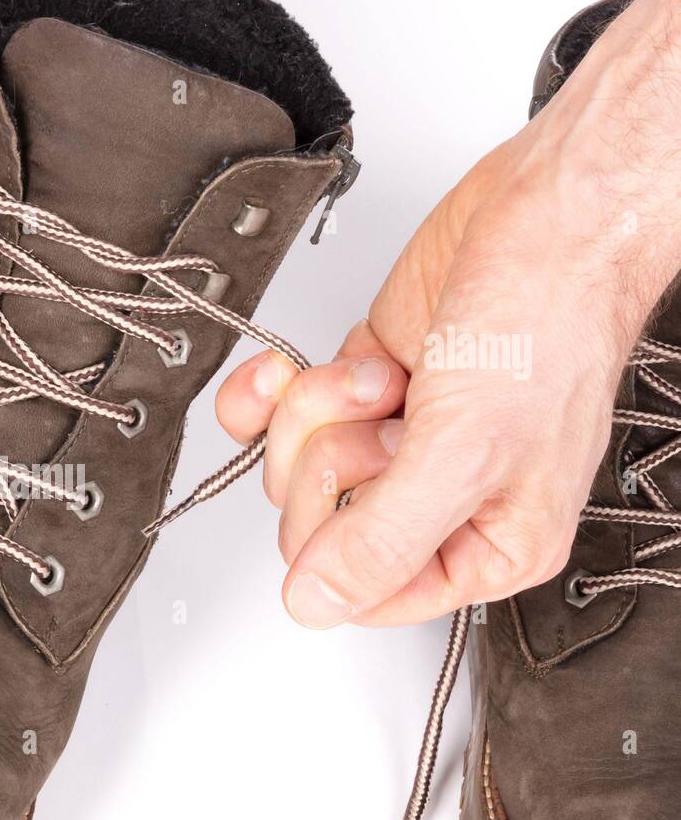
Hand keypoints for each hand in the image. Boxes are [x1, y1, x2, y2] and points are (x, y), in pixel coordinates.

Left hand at [216, 0, 680, 627]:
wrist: (547, 213)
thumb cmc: (545, 322)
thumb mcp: (466, 451)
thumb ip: (383, 540)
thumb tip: (316, 605)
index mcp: (486, 544)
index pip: (369, 595)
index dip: (342, 545)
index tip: (366, 485)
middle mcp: (436, 501)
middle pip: (317, 528)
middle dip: (333, 460)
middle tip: (389, 416)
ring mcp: (391, 442)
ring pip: (292, 469)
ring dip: (317, 411)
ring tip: (381, 376)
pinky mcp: (355, 392)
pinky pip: (272, 422)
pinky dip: (272, 394)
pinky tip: (294, 370)